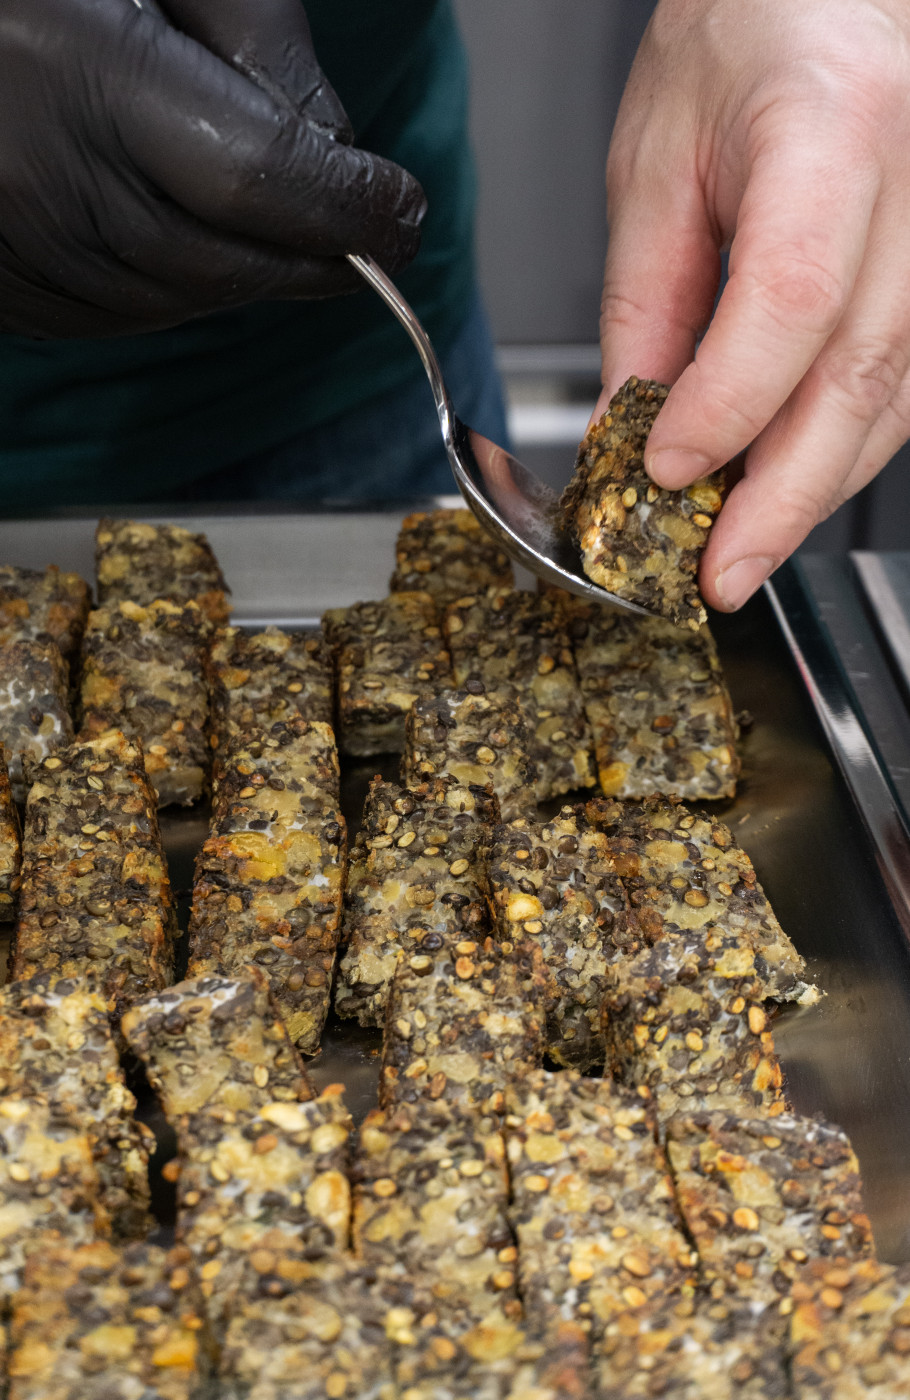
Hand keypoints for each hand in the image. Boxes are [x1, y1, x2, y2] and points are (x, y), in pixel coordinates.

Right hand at [0, 0, 424, 337]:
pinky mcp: (10, 292)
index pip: (254, 176)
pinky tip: (207, 244)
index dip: (344, 206)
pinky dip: (190, 291)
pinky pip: (127, 317)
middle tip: (373, 238)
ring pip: (182, 299)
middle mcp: (40, 177)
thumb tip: (341, 150)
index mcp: (77, 68)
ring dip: (257, 277)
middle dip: (316, 256)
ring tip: (292, 231)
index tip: (399, 211)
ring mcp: (19, 249)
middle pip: (225, 260)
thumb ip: (257, 37)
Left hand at [597, 0, 909, 608]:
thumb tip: (627, 428)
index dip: (727, 405)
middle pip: (864, 373)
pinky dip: (846, 449)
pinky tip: (790, 487)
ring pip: (897, 398)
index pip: (789, 297)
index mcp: (832, 127)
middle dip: (783, 498)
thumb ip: (645, 305)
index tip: (660, 471)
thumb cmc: (744, 40)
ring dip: (814, 489)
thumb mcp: (656, 164)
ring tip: (740, 549)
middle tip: (719, 575)